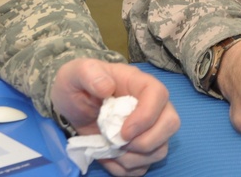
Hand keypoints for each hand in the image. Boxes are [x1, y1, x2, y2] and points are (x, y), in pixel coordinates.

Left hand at [51, 58, 178, 175]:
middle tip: (118, 142)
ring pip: (159, 150)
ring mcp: (149, 129)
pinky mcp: (140, 149)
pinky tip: (108, 157)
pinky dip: (125, 169)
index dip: (146, 116)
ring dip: (132, 158)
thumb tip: (106, 87)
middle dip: (145, 142)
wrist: (70, 106)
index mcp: (138, 83)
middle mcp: (151, 106)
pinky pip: (143, 167)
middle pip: (170, 124)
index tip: (123, 131)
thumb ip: (88, 74)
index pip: (159, 95)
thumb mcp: (75, 73)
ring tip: (108, 149)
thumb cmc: (77, 85)